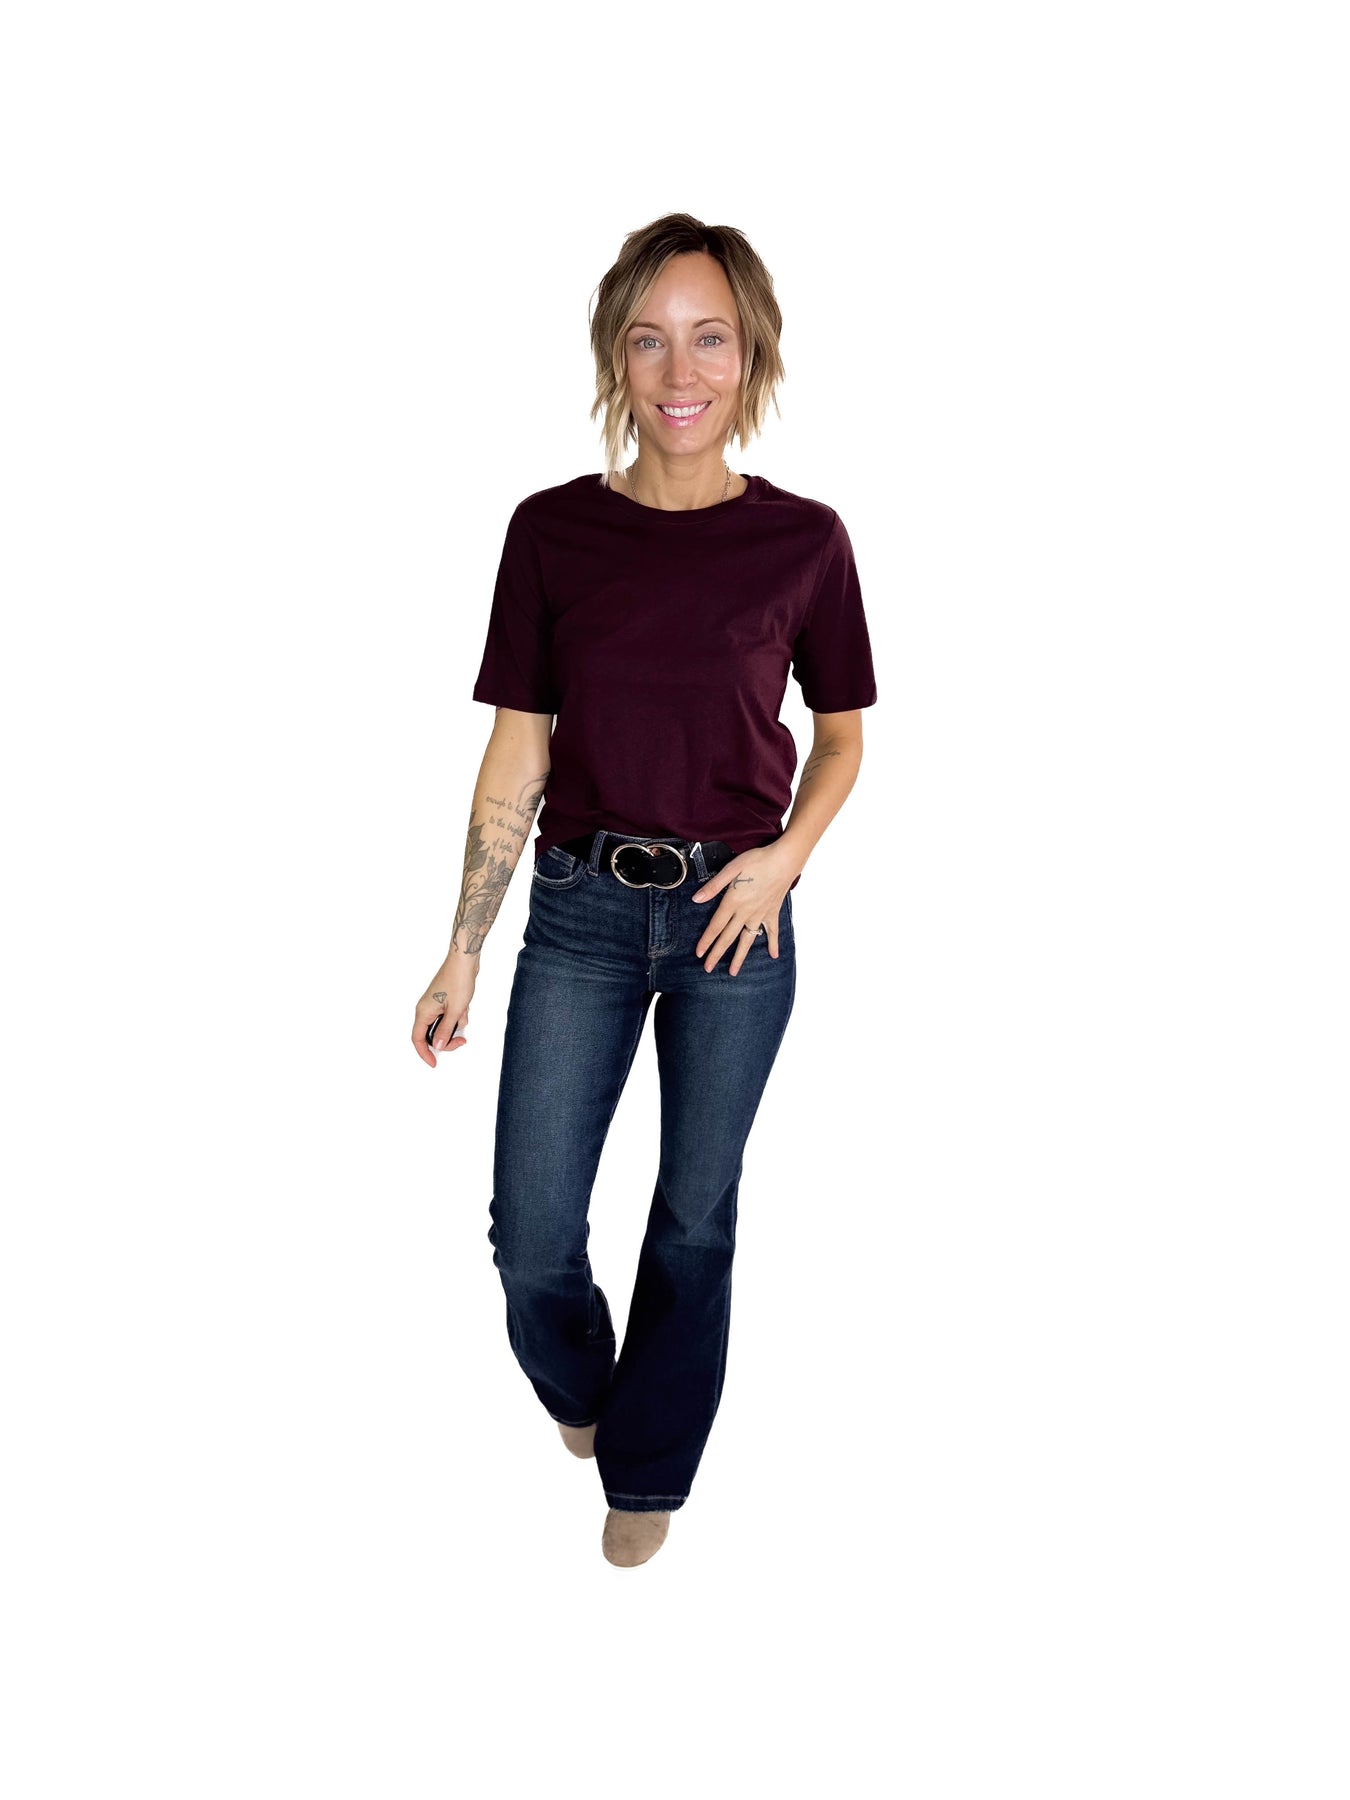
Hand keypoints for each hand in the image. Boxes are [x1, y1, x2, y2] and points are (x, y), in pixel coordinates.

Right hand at [412, 963, 475, 1067]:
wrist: (464, 960)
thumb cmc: (458, 980)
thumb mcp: (454, 1010)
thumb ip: (445, 1030)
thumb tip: (437, 1046)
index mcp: (423, 1012)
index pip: (418, 1039)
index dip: (424, 1053)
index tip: (434, 1063)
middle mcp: (426, 1008)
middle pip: (431, 1034)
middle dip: (446, 1040)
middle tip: (461, 1041)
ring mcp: (434, 1004)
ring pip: (442, 1025)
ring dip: (455, 1025)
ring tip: (464, 1013)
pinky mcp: (444, 1000)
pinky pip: (450, 1015)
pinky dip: (459, 1015)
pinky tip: (465, 1005)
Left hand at [690, 843, 797, 975]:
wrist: (784, 860)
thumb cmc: (757, 861)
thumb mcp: (732, 868)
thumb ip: (714, 886)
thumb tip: (696, 899)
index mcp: (733, 901)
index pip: (716, 926)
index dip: (706, 941)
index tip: (699, 954)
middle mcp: (746, 912)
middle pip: (728, 937)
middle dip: (717, 954)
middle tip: (708, 968)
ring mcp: (760, 914)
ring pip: (747, 940)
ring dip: (739, 957)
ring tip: (733, 972)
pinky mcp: (773, 912)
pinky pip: (772, 932)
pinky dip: (773, 944)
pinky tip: (773, 955)